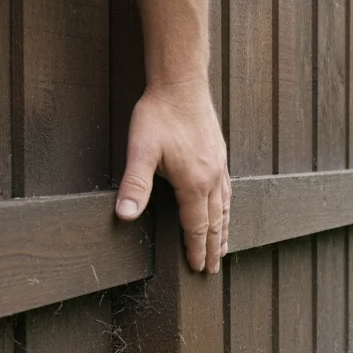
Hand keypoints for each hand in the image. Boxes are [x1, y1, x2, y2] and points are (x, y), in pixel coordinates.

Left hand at [116, 80, 229, 273]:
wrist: (181, 84)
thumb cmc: (159, 115)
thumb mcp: (141, 151)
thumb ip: (135, 185)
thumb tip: (125, 216)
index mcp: (194, 183)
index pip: (196, 227)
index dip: (196, 250)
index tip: (199, 269)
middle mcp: (212, 179)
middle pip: (215, 223)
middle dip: (213, 248)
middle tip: (213, 269)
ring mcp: (219, 167)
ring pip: (225, 208)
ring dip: (223, 231)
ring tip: (223, 248)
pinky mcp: (219, 155)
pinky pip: (227, 191)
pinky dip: (227, 209)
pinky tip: (225, 209)